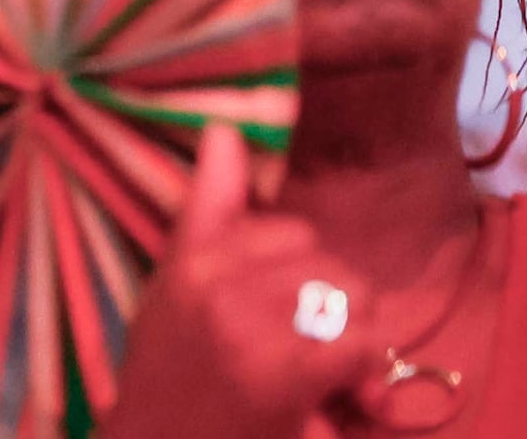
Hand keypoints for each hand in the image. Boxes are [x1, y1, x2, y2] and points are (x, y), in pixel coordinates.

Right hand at [99, 125, 377, 438]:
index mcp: (191, 257)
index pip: (285, 228)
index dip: (296, 275)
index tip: (279, 313)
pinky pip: (358, 342)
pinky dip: (359, 372)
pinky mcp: (284, 372)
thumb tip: (224, 129)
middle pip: (323, 259)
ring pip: (349, 294)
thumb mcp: (170, 291)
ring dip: (349, 336)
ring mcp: (250, 325)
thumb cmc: (168, 381)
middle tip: (302, 351)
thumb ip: (206, 210)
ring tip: (320, 373)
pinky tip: (333, 396)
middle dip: (327, 304)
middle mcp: (218, 281)